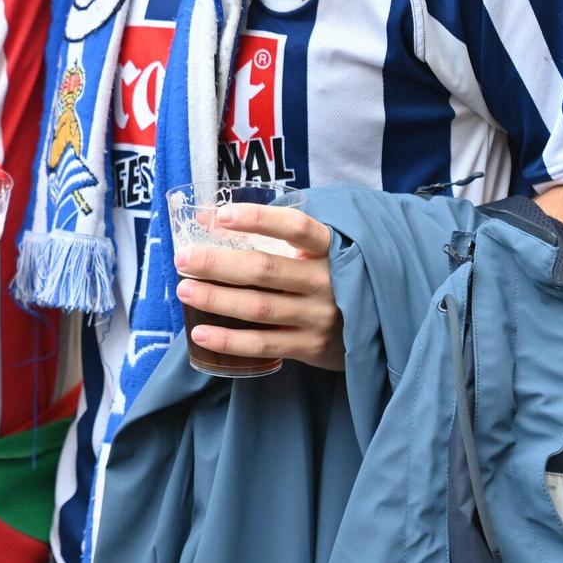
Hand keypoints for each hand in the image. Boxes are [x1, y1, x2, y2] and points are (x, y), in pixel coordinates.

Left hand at [173, 202, 341, 369]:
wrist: (379, 327)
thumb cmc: (332, 279)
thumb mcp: (315, 252)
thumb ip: (271, 237)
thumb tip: (206, 220)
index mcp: (330, 250)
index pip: (296, 228)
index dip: (259, 220)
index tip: (222, 215)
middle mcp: (327, 282)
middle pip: (266, 269)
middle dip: (219, 264)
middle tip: (183, 259)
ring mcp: (319, 317)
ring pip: (260, 307)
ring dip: (217, 300)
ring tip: (184, 291)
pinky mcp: (312, 347)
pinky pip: (265, 344)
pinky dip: (229, 340)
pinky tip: (200, 333)